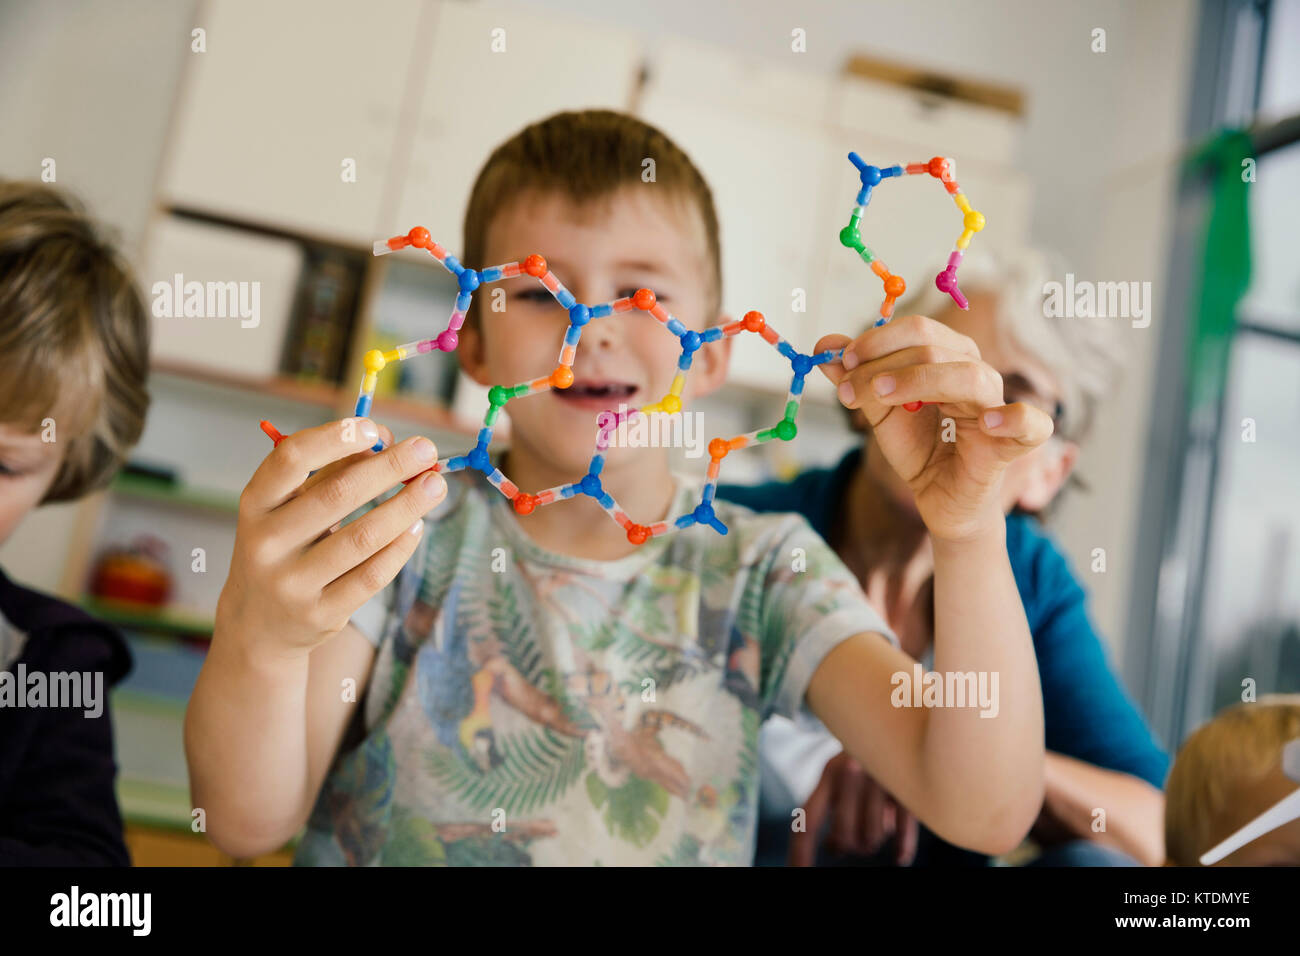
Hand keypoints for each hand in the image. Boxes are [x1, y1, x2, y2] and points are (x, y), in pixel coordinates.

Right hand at [216, 417, 446, 657]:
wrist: (259, 623)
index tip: (374, 427)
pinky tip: (418, 526)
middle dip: (389, 467)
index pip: (291, 459)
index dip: (335, 438)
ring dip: (406, 506)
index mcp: (255, 504)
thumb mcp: (291, 507)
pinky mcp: (320, 614)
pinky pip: (372, 576)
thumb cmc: (285, 547)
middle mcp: (266, 543)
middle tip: (426, 450)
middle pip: (336, 496)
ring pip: (362, 537)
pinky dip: (400, 547)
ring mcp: (291, 583)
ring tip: (434, 485)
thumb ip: (332, 471)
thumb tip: (386, 440)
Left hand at [789, 752, 919, 865]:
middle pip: (844, 837)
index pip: (808, 822)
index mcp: (828, 773)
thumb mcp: (842, 776)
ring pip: (872, 837)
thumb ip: (833, 808)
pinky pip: (903, 830)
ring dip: (875, 838)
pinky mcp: (908, 783)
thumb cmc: (866, 756)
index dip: (801, 852)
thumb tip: (833, 847)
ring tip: (880, 822)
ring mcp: (880, 777)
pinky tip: (900, 857)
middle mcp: (851, 773)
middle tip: (859, 838)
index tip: (798, 873)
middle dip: (851, 845)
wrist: (899, 716)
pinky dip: (902, 848)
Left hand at [815, 315, 1054, 541]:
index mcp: (949, 358)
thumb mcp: (879, 413)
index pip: (918, 331)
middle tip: (849, 388)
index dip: (877, 341)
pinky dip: (1014, 418)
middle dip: (884, 365)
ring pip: (970, 376)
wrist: (938, 499)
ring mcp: (997, 407)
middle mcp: (976, 374)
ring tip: (882, 396)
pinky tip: (986, 423)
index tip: (842, 362)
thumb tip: (824, 345)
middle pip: (936, 348)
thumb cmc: (919, 449)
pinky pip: (1032, 424)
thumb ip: (855, 380)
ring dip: (920, 380)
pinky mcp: (1011, 445)